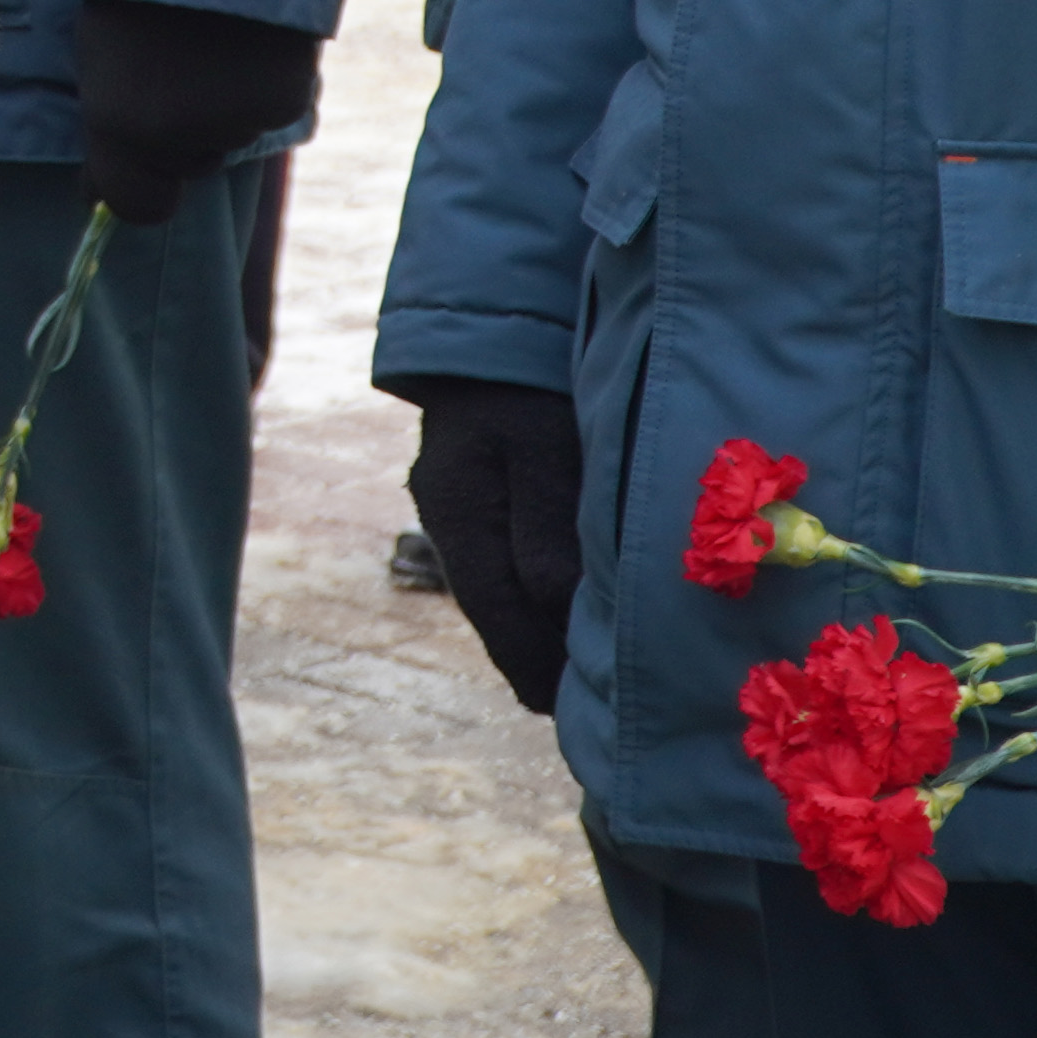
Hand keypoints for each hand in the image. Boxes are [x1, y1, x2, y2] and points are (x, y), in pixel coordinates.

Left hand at [69, 0, 320, 225]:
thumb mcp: (98, 55)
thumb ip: (109, 127)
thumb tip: (93, 197)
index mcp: (122, 125)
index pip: (137, 206)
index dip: (132, 186)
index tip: (125, 162)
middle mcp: (185, 135)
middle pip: (187, 165)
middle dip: (178, 134)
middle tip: (170, 68)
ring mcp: (241, 120)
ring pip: (228, 136)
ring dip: (218, 105)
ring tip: (206, 43)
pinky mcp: (287, 99)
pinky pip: (266, 111)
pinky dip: (257, 87)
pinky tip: (244, 41)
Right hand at [395, 377, 586, 714]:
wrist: (495, 323)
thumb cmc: (529, 383)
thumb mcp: (544, 450)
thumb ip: (548, 531)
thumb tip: (557, 611)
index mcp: (458, 515)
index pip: (495, 615)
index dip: (533, 668)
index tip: (565, 714)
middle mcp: (449, 520)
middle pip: (495, 611)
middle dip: (538, 654)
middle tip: (587, 702)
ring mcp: (459, 507)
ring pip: (501, 588)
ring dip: (539, 621)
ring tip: (586, 661)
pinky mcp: (477, 493)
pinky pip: (508, 558)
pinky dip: (538, 586)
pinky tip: (570, 599)